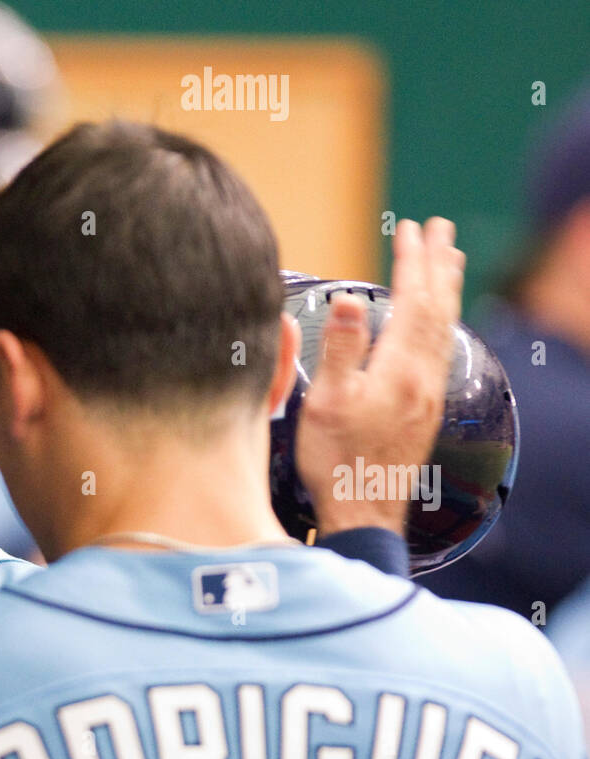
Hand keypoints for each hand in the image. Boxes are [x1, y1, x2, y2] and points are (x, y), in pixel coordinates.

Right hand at [297, 218, 464, 536]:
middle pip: (438, 309)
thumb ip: (341, 348)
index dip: (412, 262)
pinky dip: (444, 323)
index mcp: (399, 370)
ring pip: (445, 330)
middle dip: (438, 265)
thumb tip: (351, 297)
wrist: (362, 512)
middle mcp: (423, 379)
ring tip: (451, 261)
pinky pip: (442, 352)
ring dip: (448, 291)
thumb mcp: (326, 404)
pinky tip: (440, 323)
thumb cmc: (337, 463)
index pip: (412, 301)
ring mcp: (427, 397)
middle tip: (441, 229)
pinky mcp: (424, 413)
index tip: (411, 228)